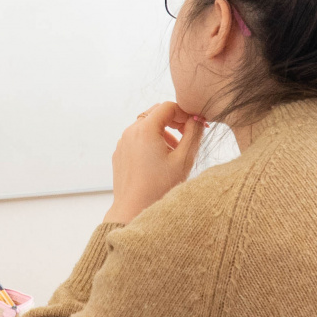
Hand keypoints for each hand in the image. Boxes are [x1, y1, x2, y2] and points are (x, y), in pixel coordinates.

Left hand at [106, 102, 204, 223]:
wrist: (134, 210)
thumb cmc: (160, 187)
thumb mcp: (184, 159)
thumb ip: (194, 133)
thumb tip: (197, 118)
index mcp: (145, 129)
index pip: (168, 106)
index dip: (185, 113)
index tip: (195, 126)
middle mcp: (130, 131)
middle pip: (155, 113)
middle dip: (174, 121)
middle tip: (187, 136)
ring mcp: (122, 142)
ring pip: (146, 126)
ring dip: (162, 132)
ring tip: (174, 152)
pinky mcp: (119, 154)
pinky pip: (136, 139)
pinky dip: (150, 142)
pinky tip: (159, 161)